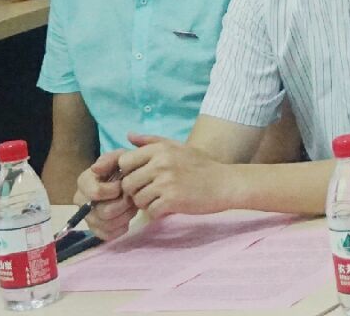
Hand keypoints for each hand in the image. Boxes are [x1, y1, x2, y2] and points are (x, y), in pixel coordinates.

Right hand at [77, 151, 135, 240]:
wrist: (127, 180)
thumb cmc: (122, 167)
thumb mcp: (119, 157)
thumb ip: (110, 159)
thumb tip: (95, 168)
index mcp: (84, 182)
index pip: (96, 193)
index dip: (115, 190)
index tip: (124, 184)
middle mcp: (81, 202)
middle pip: (104, 212)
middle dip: (123, 205)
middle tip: (132, 197)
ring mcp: (88, 217)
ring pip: (108, 225)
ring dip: (125, 215)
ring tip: (132, 205)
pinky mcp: (96, 230)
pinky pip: (108, 235)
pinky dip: (122, 227)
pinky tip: (127, 216)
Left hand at [115, 134, 234, 219]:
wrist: (225, 183)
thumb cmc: (201, 165)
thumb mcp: (177, 147)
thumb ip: (151, 141)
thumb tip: (128, 136)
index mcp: (160, 149)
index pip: (124, 161)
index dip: (128, 172)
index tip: (139, 178)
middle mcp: (161, 163)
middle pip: (127, 183)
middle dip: (135, 191)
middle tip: (150, 193)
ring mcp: (166, 182)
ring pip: (137, 199)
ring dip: (146, 204)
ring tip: (160, 199)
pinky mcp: (172, 200)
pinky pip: (150, 211)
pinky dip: (157, 213)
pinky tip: (168, 207)